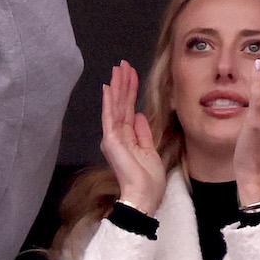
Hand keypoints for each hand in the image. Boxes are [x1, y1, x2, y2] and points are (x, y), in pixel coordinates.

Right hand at [100, 61, 164, 215]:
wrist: (144, 196)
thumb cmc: (149, 179)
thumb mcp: (150, 150)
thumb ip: (143, 132)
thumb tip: (138, 114)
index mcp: (126, 138)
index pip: (128, 109)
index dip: (130, 91)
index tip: (132, 74)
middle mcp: (117, 135)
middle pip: (121, 104)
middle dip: (123, 83)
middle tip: (124, 63)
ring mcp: (112, 137)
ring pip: (115, 106)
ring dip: (117, 86)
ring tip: (119, 68)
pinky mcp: (111, 140)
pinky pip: (110, 116)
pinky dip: (109, 101)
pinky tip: (109, 86)